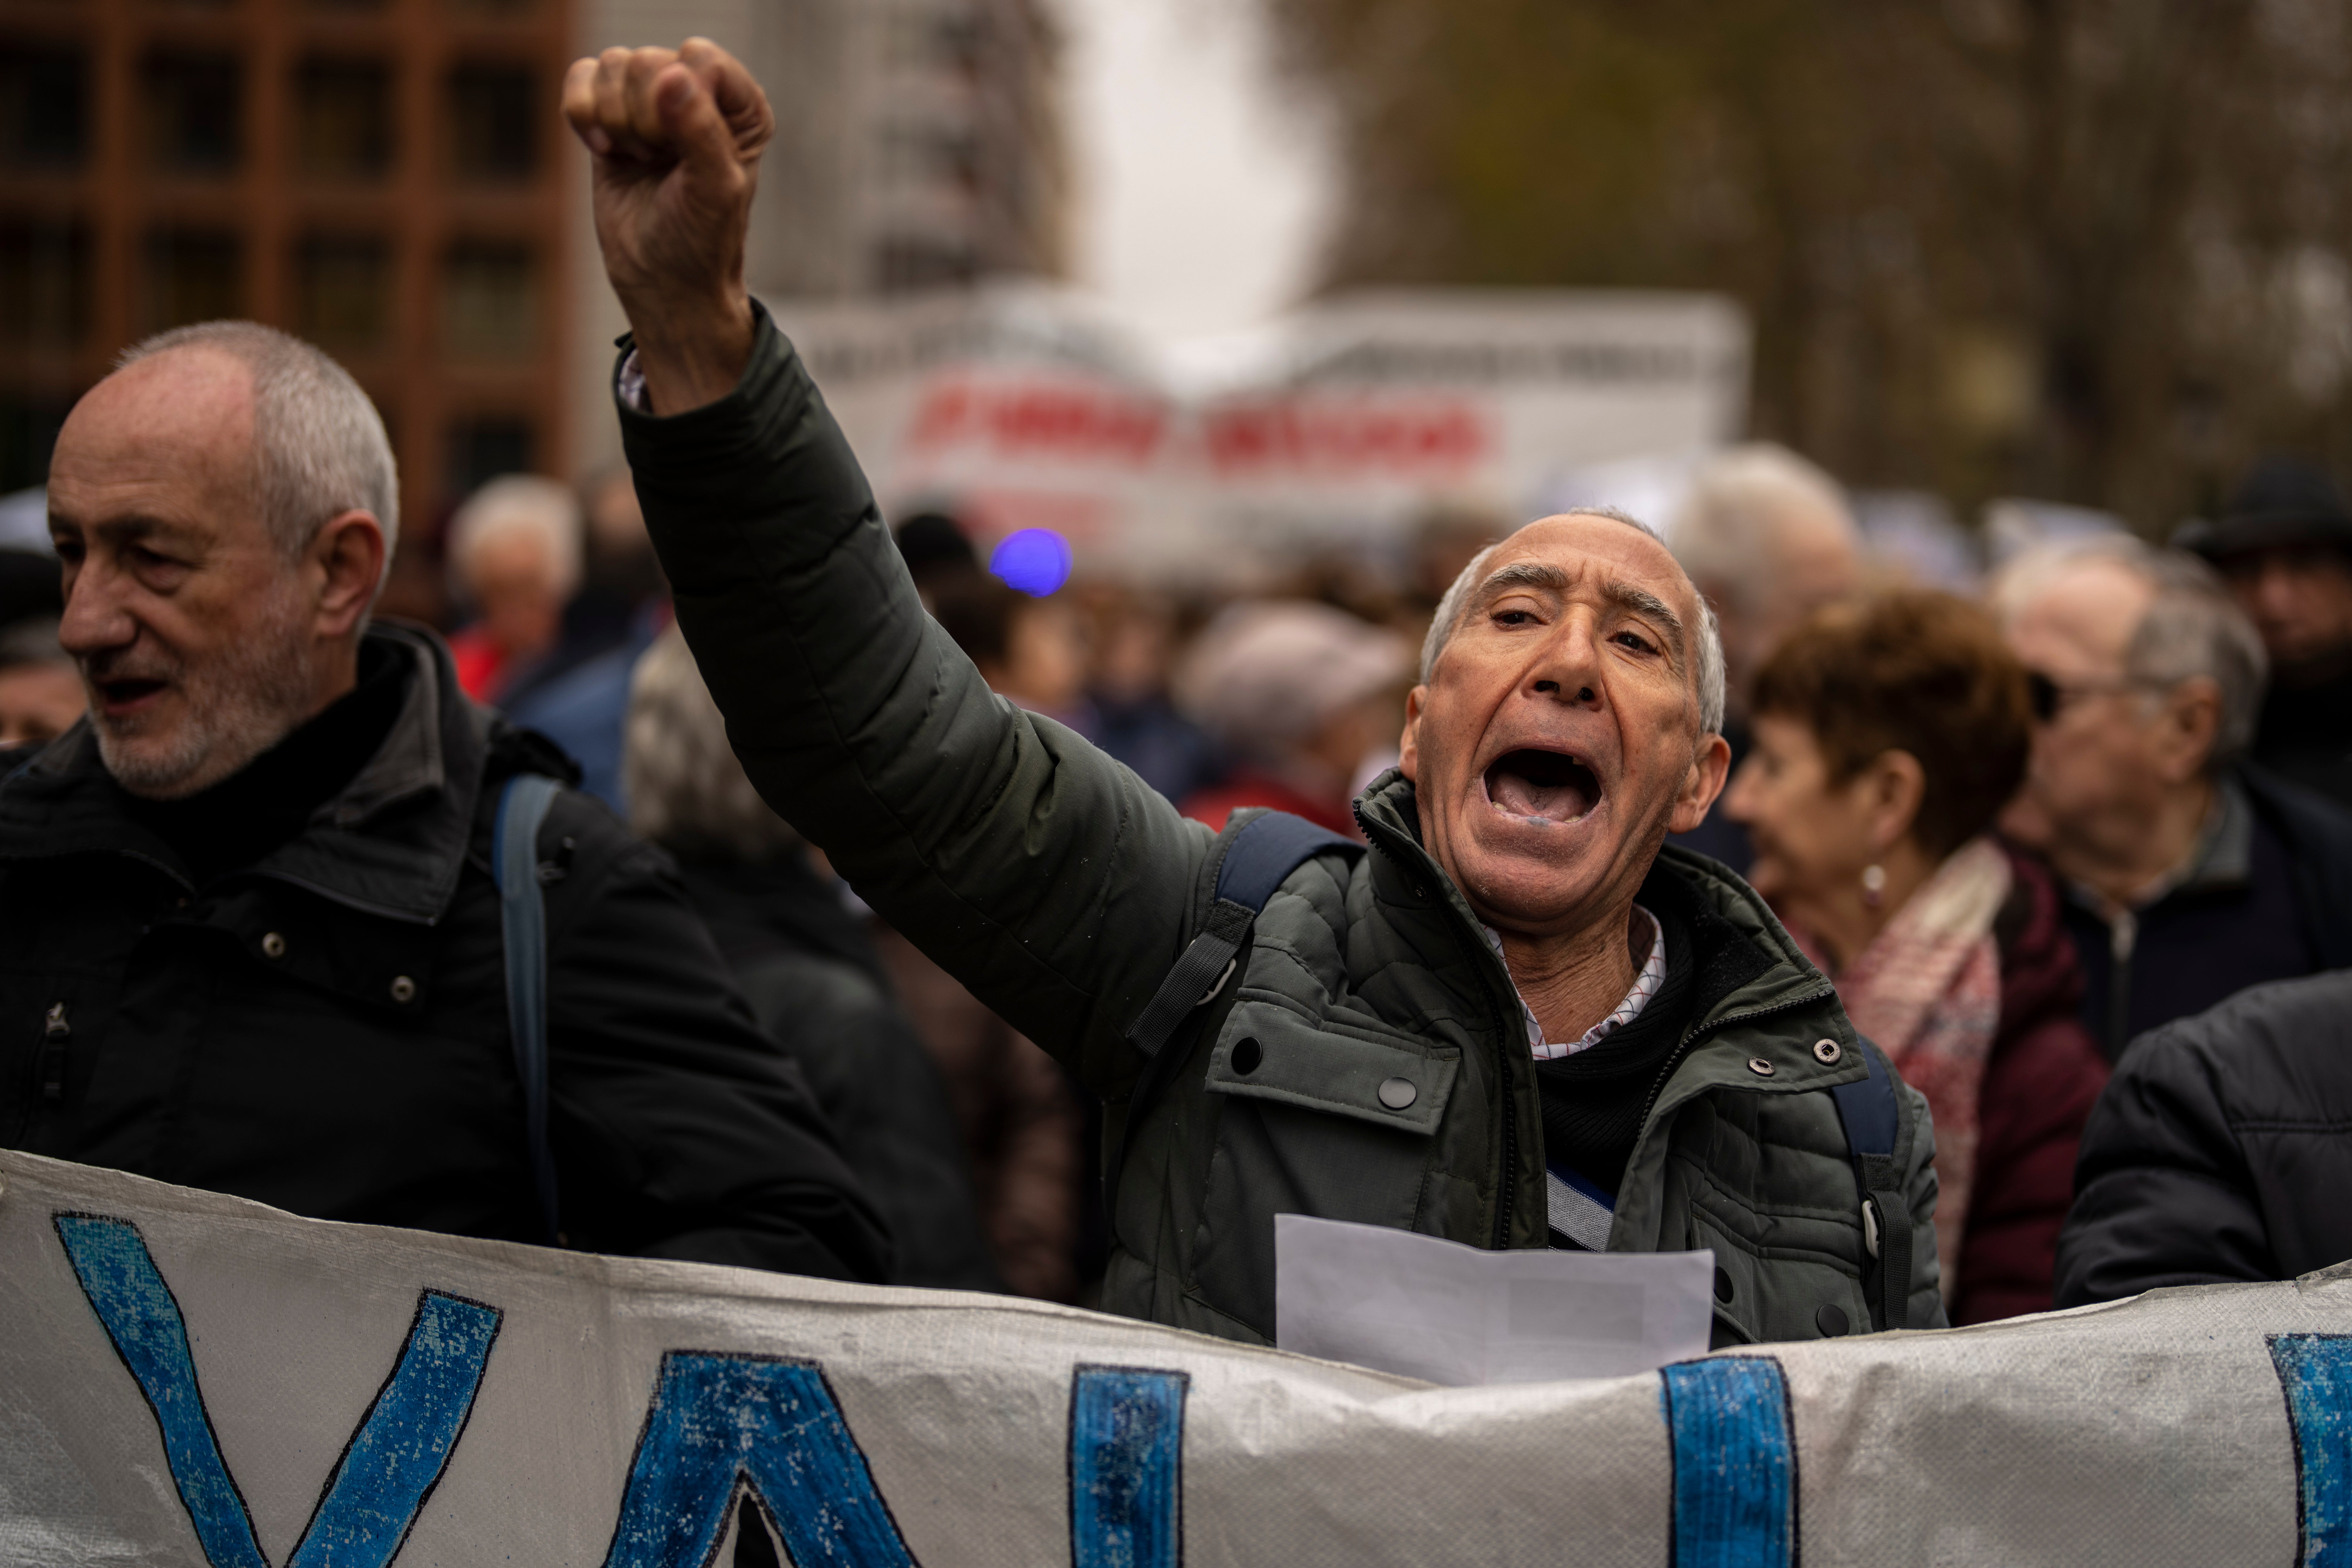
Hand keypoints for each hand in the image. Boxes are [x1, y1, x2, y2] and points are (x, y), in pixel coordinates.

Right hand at [563, 39, 770, 413]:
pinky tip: (607, 151)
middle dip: (645, 120)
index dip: (681, 101)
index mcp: (739, 106)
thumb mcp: (714, 190)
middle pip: (647, 61)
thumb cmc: (700, 240)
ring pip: (612, 66)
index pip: (700, 58)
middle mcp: (698, 92)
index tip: (683, 152)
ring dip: (617, 123)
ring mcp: (651, 99)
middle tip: (659, 163)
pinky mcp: (609, 112)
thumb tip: (672, 76)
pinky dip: (584, 114)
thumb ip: (700, 131)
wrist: (662, 280)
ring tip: (640, 161)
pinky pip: (581, 77)